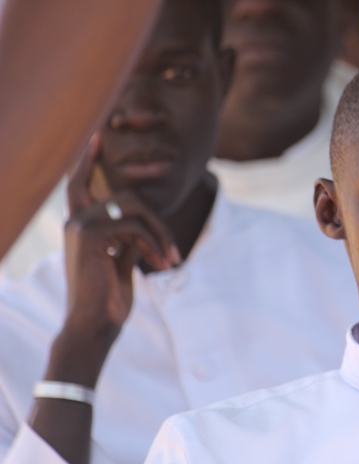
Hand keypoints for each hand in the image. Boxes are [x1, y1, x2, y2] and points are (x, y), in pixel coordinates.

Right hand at [50, 134, 179, 385]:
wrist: (94, 324)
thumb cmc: (108, 298)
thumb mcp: (121, 263)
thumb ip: (128, 239)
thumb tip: (143, 226)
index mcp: (81, 225)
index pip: (80, 185)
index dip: (89, 161)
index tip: (98, 135)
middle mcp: (76, 221)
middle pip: (127, 198)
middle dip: (158, 222)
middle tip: (173, 253)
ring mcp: (81, 225)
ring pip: (135, 208)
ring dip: (160, 234)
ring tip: (169, 261)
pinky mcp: (91, 235)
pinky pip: (134, 226)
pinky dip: (153, 243)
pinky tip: (157, 263)